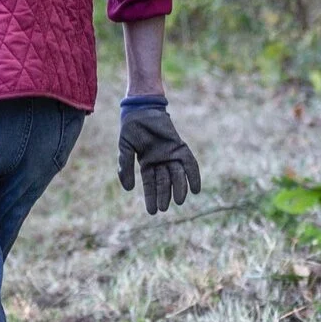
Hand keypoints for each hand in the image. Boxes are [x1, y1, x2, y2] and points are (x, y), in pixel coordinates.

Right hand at [117, 95, 200, 213]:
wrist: (141, 109)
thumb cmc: (131, 129)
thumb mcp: (125, 149)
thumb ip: (125, 168)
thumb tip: (129, 189)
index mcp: (147, 164)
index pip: (150, 185)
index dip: (152, 198)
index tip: (153, 212)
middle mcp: (161, 161)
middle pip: (164, 182)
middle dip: (164, 195)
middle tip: (164, 208)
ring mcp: (171, 154)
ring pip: (177, 175)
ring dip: (179, 188)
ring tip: (179, 201)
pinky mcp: (179, 147)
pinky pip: (189, 164)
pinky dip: (193, 176)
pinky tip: (196, 189)